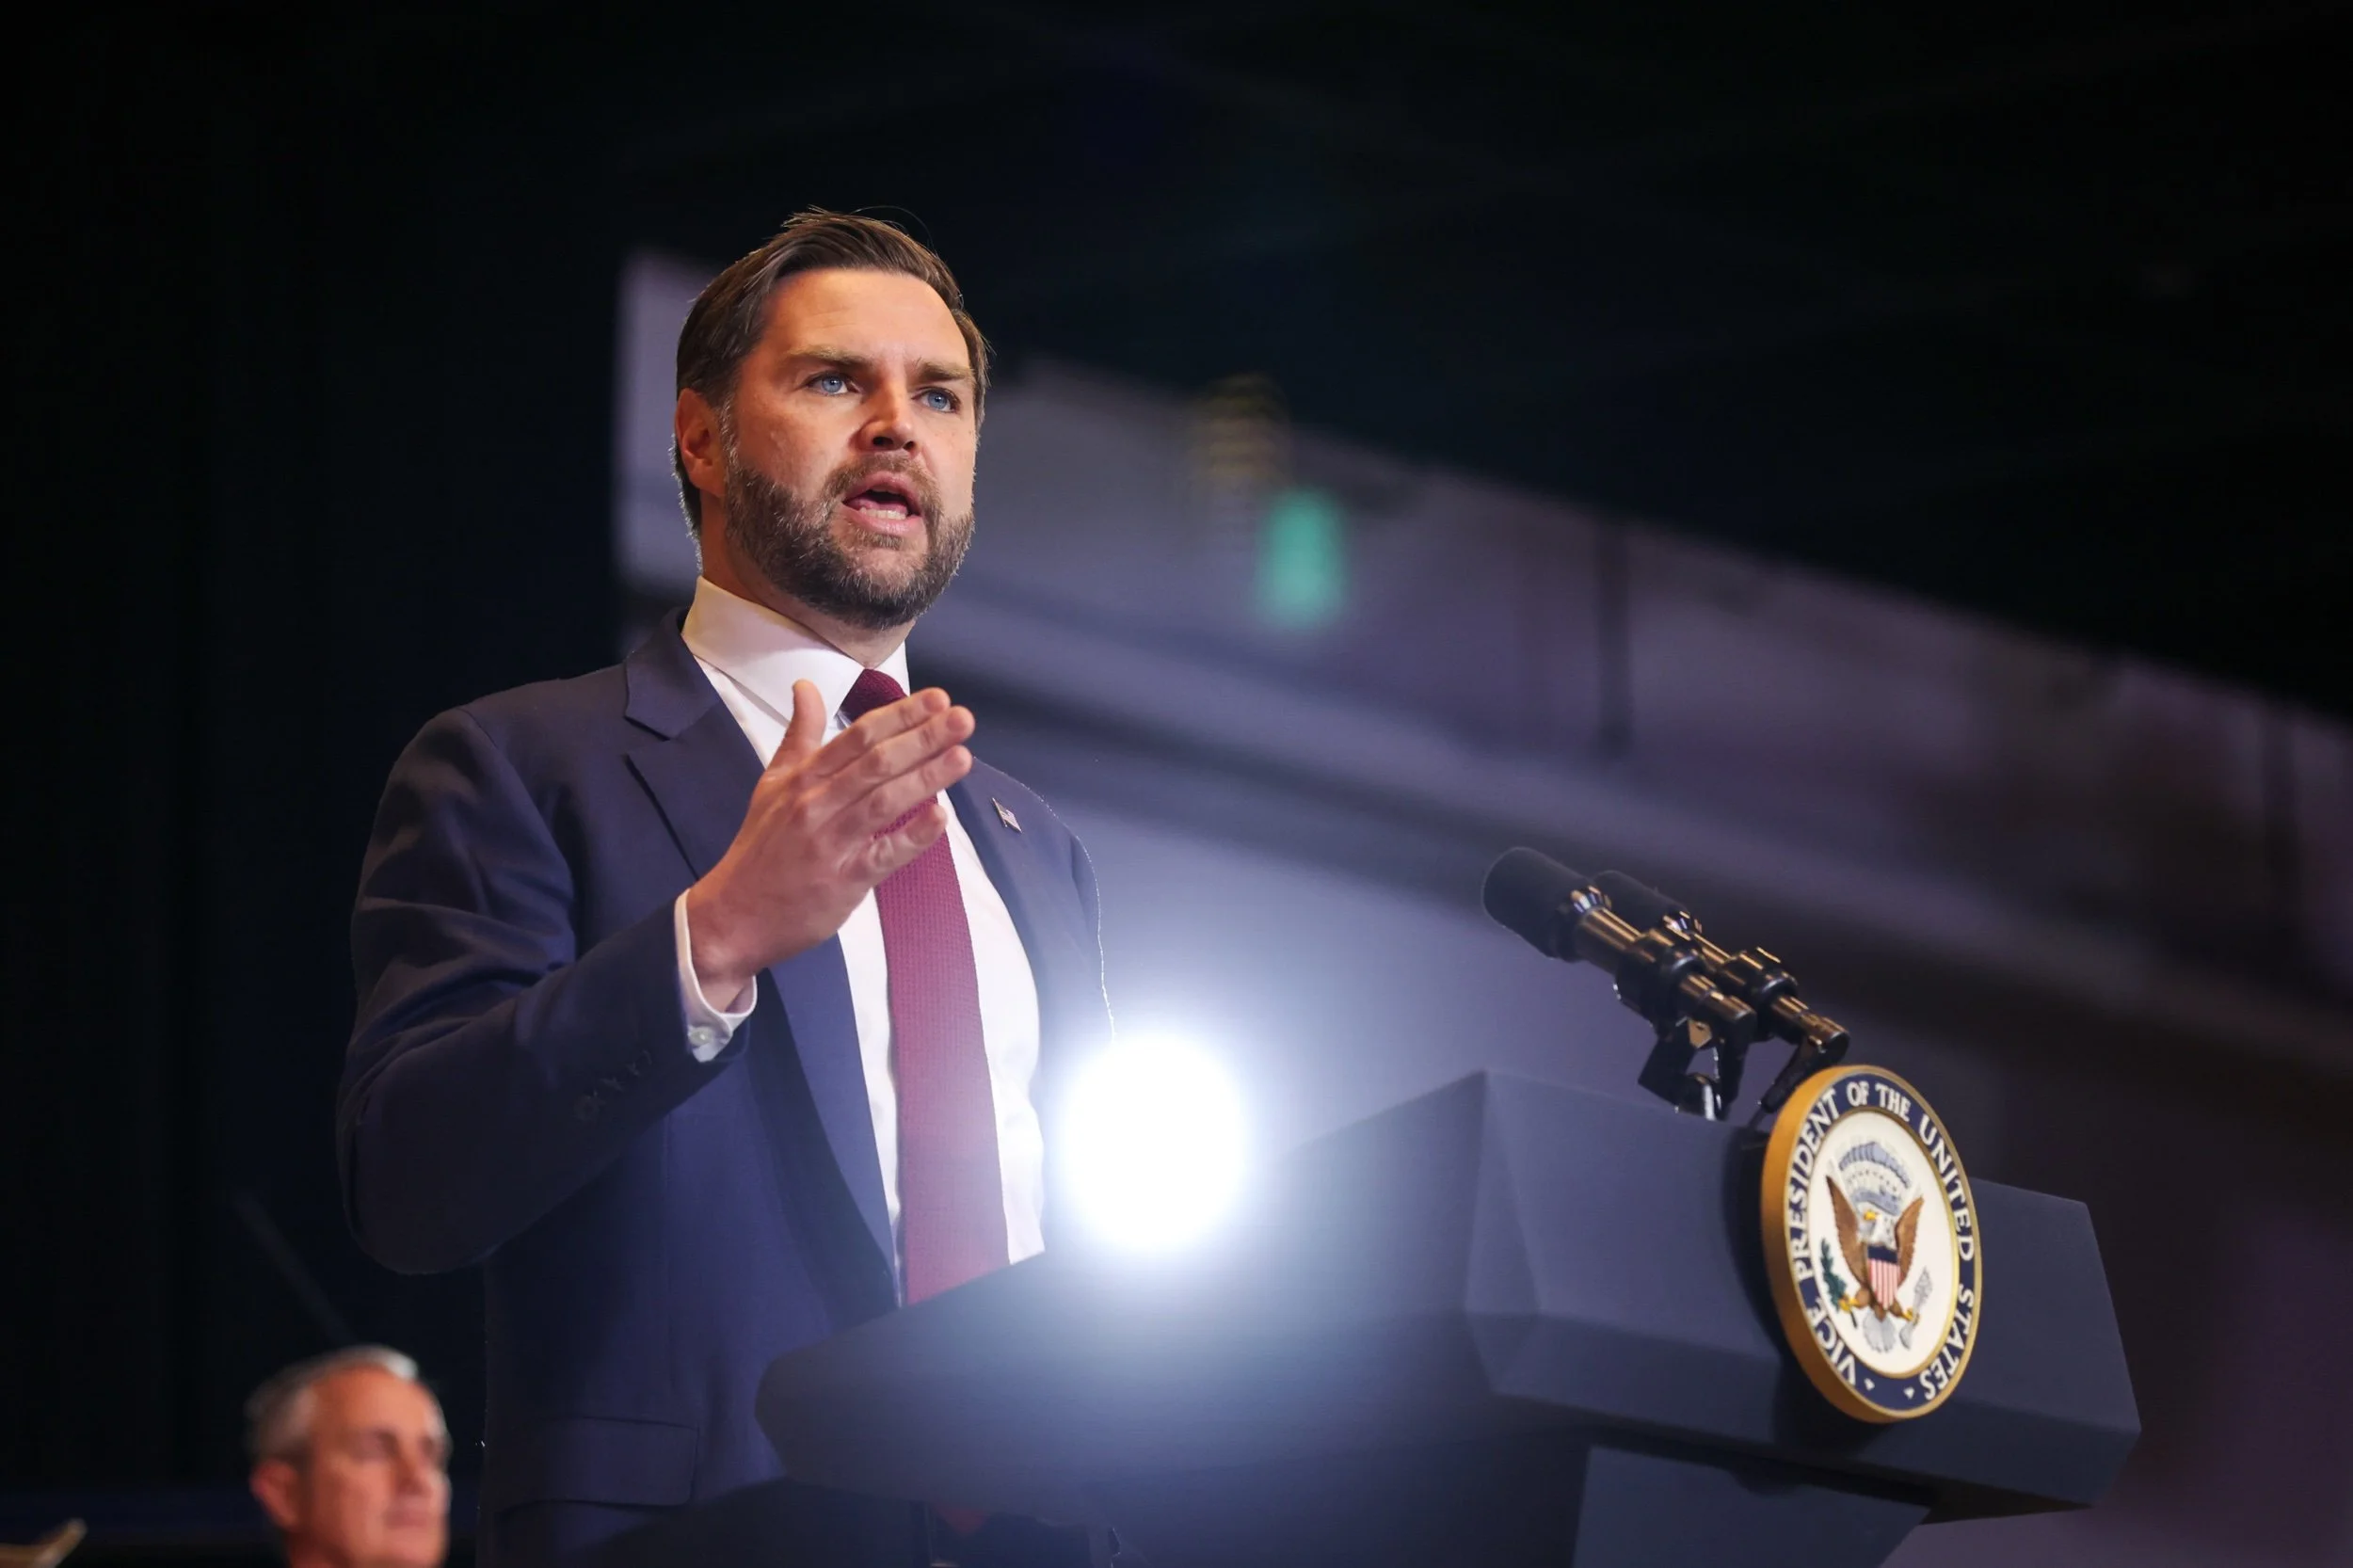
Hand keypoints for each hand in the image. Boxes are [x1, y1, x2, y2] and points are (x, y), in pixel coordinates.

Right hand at [683, 679, 973, 1003]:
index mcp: (803, 778)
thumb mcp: (772, 784)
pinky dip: (911, 837)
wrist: (733, 915)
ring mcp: (830, 843)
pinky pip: (881, 856)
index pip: (858, 737)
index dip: (899, 716)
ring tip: (962, 757)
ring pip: (882, 802)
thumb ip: (799, 736)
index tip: (937, 699)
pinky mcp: (841, 882)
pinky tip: (940, 819)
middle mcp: (816, 804)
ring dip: (925, 778)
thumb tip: (806, 686)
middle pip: (875, 763)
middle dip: (922, 738)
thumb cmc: (761, 847)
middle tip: (963, 718)